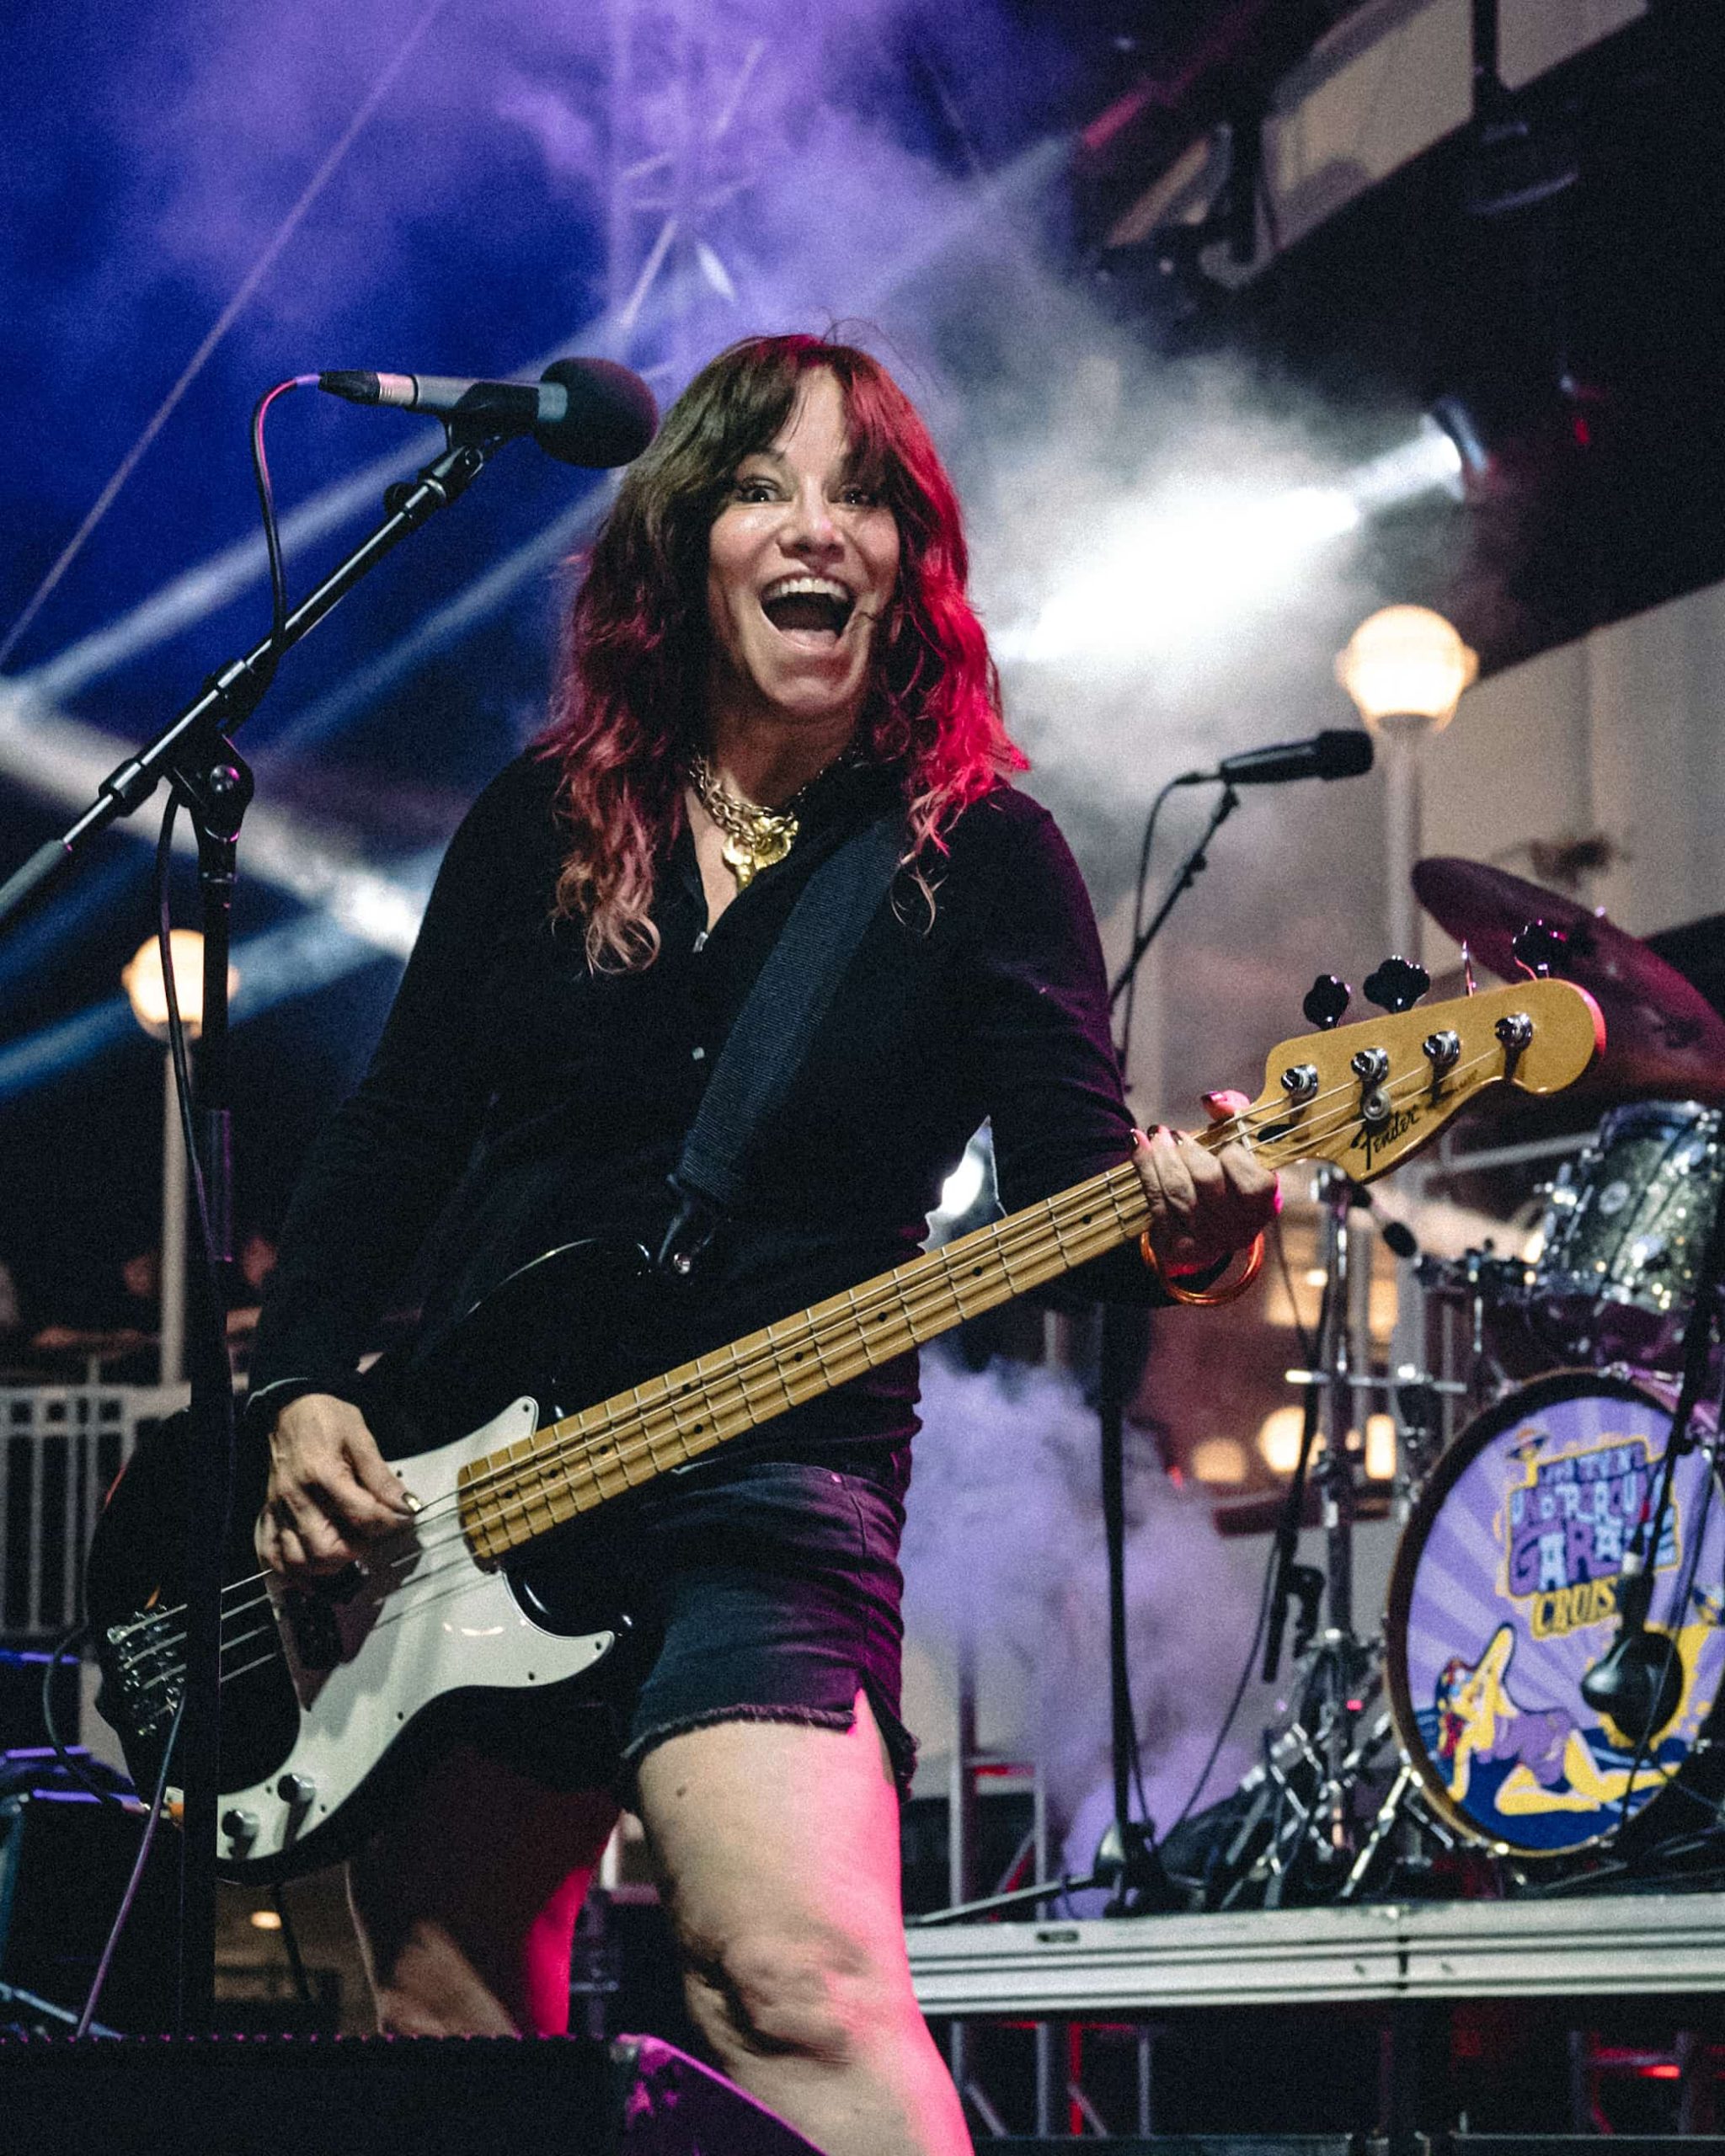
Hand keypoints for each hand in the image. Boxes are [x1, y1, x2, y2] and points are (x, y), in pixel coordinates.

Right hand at [256, 1392, 415, 1580]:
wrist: (290, 1407)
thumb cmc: (327, 1418)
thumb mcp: (361, 1438)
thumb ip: (382, 1477)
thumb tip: (407, 1505)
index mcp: (323, 1474)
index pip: (362, 1516)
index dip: (391, 1522)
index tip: (405, 1518)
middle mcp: (296, 1498)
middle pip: (326, 1550)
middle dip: (357, 1549)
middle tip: (372, 1534)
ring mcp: (278, 1510)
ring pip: (298, 1562)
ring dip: (326, 1565)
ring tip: (346, 1548)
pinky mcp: (269, 1515)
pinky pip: (271, 1556)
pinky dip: (290, 1569)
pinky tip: (311, 1566)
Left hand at [1133, 1090, 1278, 1279]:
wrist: (1205, 1225)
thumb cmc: (1227, 1174)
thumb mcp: (1240, 1143)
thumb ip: (1235, 1115)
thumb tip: (1211, 1100)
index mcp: (1262, 1206)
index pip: (1252, 1182)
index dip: (1233, 1155)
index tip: (1217, 1139)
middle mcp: (1237, 1229)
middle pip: (1207, 1181)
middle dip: (1185, 1150)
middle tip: (1169, 1133)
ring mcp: (1206, 1241)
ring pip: (1177, 1192)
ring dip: (1159, 1156)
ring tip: (1154, 1135)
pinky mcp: (1176, 1246)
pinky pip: (1156, 1202)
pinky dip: (1143, 1169)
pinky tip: (1137, 1145)